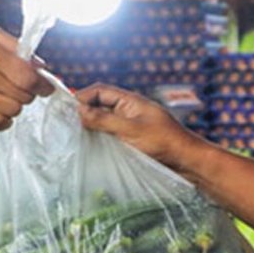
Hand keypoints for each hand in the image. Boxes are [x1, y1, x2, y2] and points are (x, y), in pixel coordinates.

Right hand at [0, 24, 53, 129]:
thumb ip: (14, 46)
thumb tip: (40, 65)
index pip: (27, 76)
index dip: (42, 85)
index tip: (46, 88)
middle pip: (22, 96)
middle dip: (27, 95)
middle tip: (20, 90)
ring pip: (10, 111)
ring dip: (15, 107)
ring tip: (7, 99)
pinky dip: (3, 122)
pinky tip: (0, 113)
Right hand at [75, 84, 204, 170]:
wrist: (187, 161)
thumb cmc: (163, 142)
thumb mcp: (131, 130)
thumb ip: (104, 120)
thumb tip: (79, 110)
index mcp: (130, 101)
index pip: (101, 90)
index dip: (83, 96)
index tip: (67, 110)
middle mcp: (129, 111)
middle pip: (101, 105)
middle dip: (85, 112)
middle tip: (67, 125)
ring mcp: (131, 126)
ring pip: (105, 122)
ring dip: (92, 127)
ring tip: (76, 137)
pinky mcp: (133, 141)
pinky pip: (112, 135)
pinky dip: (101, 138)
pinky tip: (93, 148)